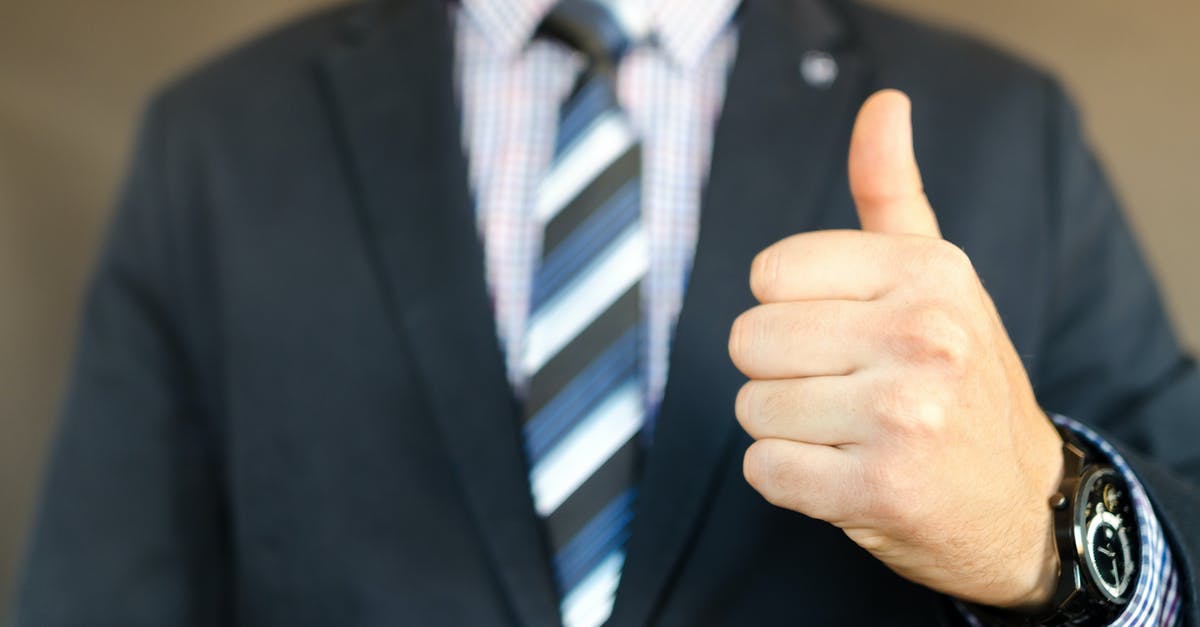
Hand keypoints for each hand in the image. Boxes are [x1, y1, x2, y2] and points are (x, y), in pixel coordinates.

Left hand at [728, 90, 1064, 609]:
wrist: (1019, 498)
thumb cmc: (960, 375)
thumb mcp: (935, 275)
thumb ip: (892, 191)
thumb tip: (883, 103)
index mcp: (929, 272)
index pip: (770, 274)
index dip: (789, 308)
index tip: (842, 331)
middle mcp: (923, 337)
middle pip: (749, 339)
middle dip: (781, 371)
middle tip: (844, 390)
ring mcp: (904, 417)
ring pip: (752, 406)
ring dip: (785, 427)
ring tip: (850, 432)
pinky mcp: (879, 491)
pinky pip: (763, 470)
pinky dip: (787, 479)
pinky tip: (843, 475)